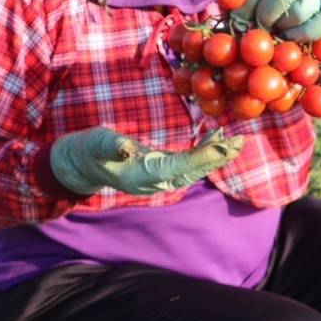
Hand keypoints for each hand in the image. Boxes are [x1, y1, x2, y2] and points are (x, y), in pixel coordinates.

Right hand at [50, 127, 243, 195]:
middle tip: (240, 142)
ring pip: (192, 170)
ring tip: (235, 141)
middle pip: (192, 172)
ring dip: (214, 157)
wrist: (79, 164)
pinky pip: (186, 165)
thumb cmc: (87, 150)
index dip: (201, 158)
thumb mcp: (96, 143)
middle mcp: (154, 181)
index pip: (178, 168)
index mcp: (141, 175)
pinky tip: (215, 139)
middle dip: (216, 158)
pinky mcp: (158, 170)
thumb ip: (112, 146)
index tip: (222, 145)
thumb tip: (127, 148)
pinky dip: (203, 153)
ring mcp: (157, 178)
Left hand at [233, 0, 320, 40]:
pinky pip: (314, 28)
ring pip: (297, 12)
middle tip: (260, 25)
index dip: (246, 1)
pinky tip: (291, 35)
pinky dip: (298, 35)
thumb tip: (230, 15)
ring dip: (282, 26)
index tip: (238, 19)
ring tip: (278, 28)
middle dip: (265, 14)